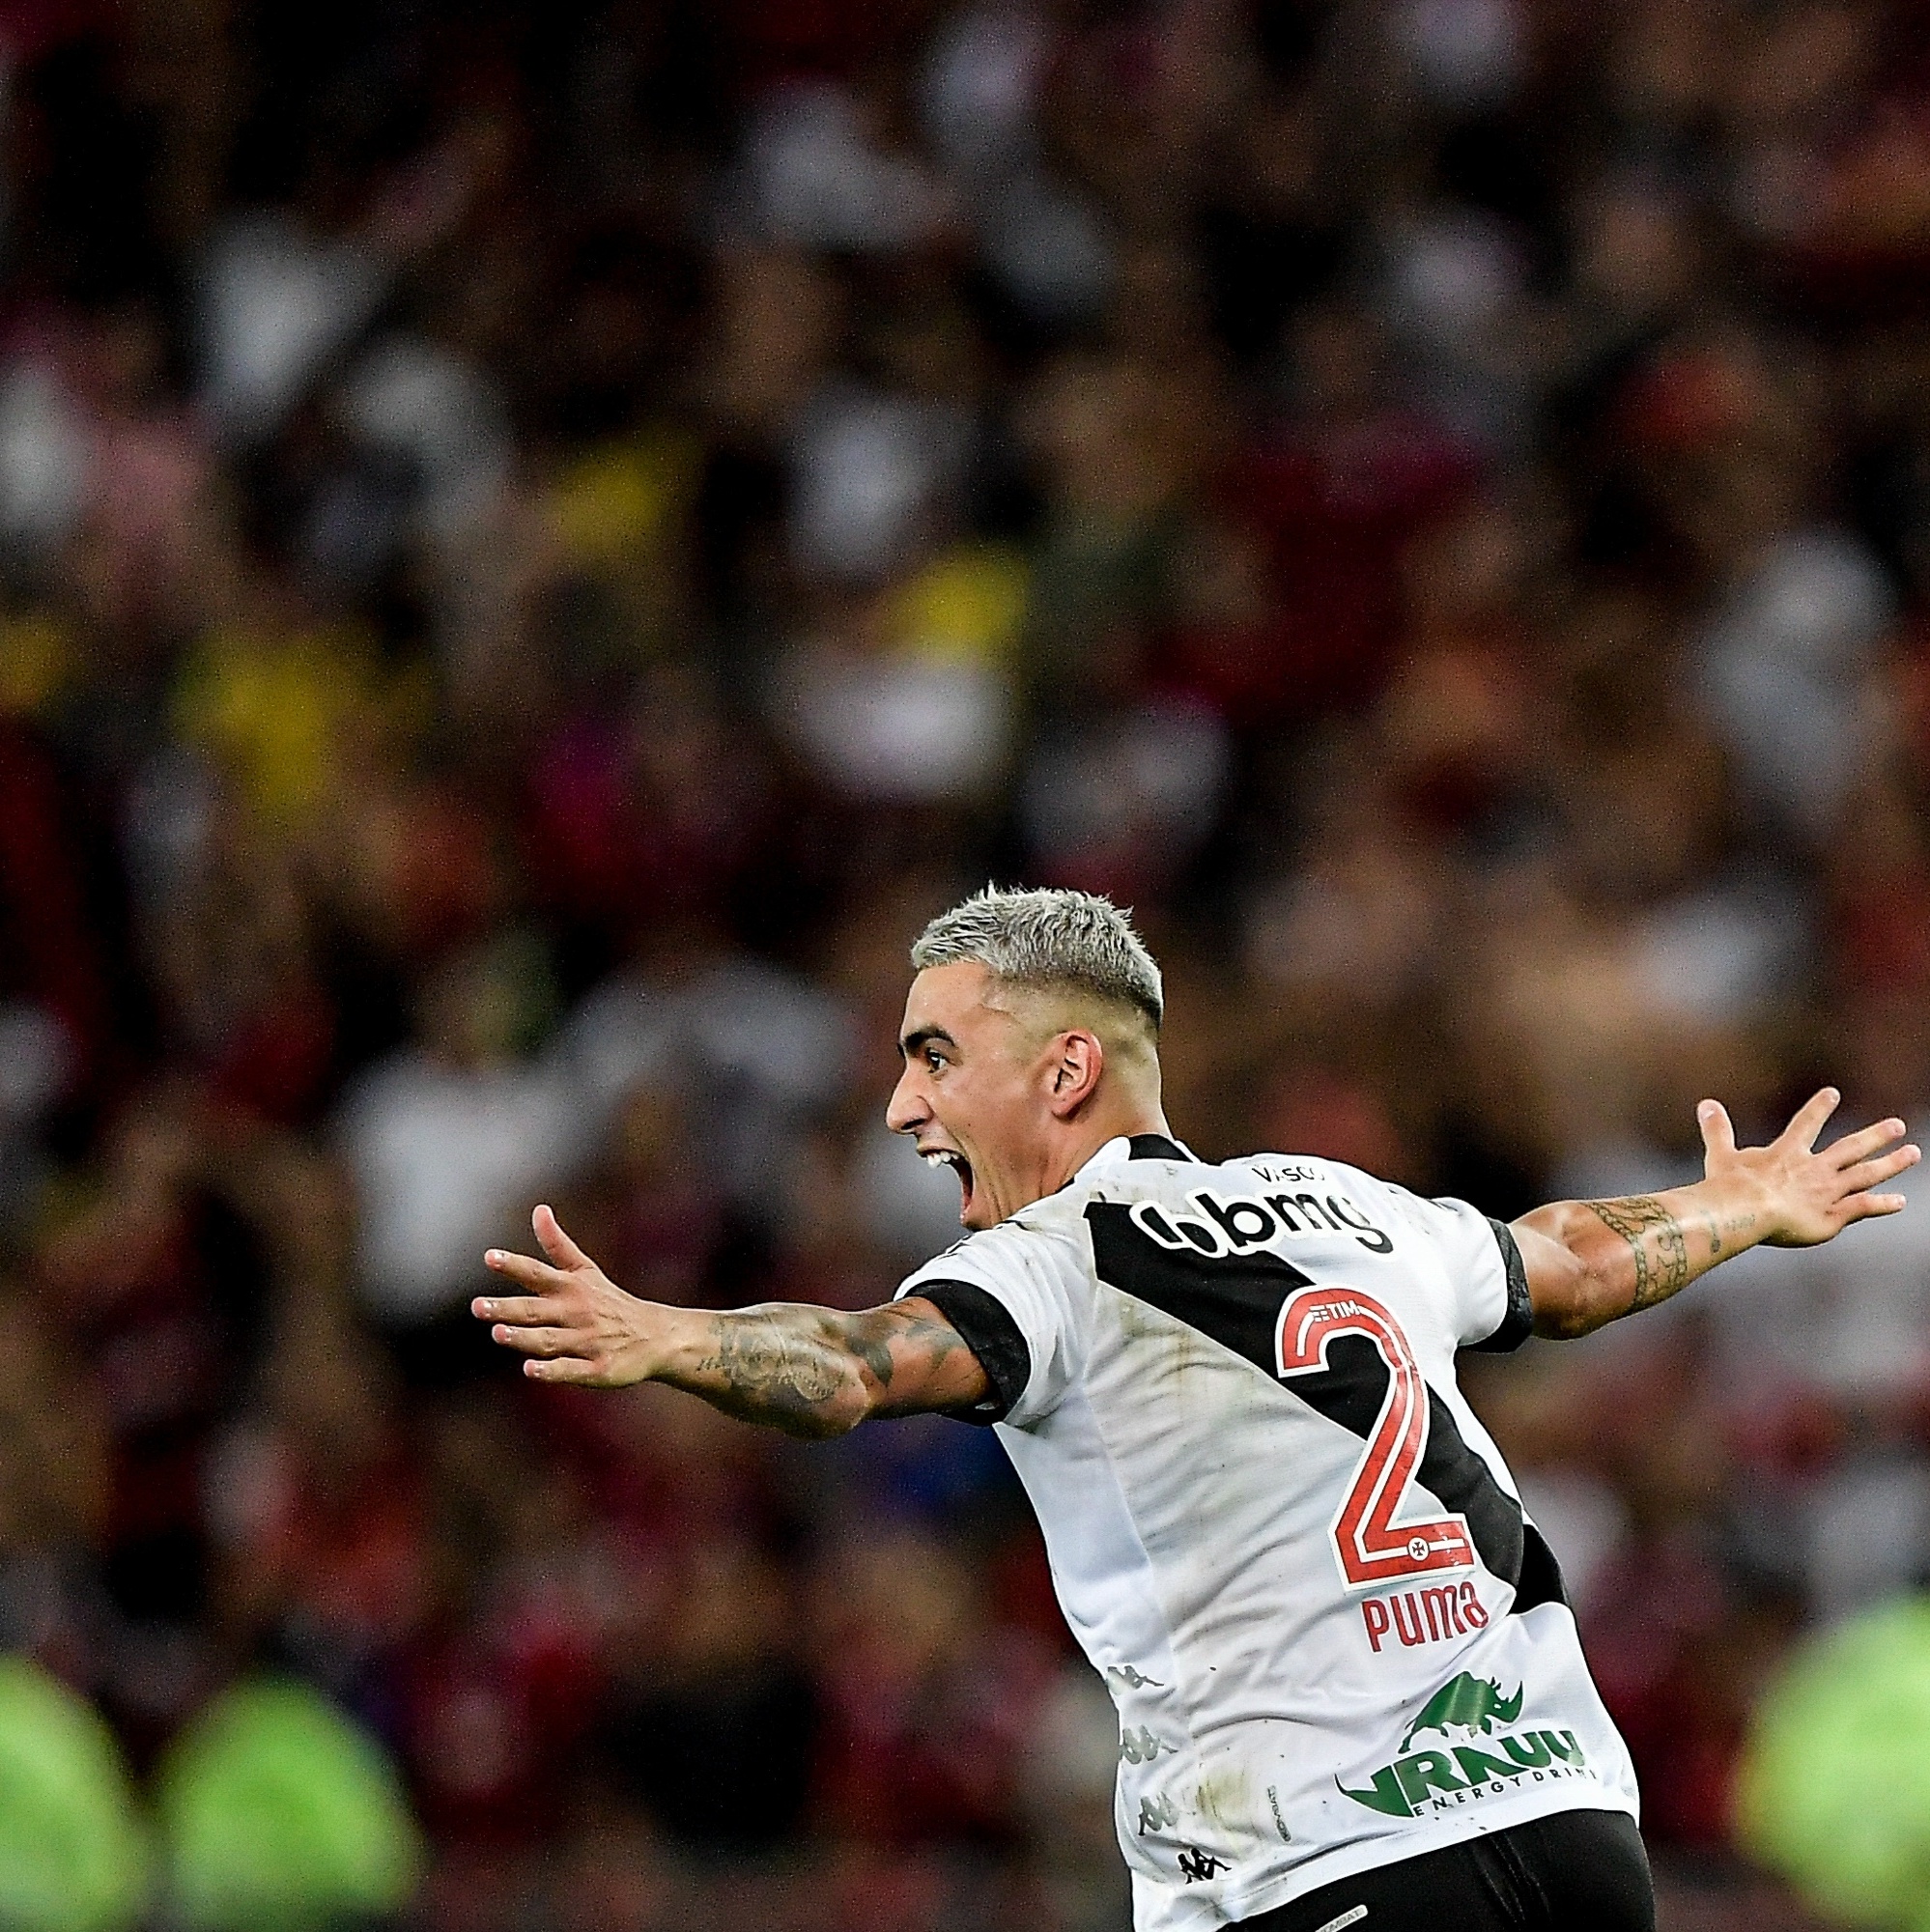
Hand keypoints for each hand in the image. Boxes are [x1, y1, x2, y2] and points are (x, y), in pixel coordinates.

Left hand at [473, 1205, 661, 1384]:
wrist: (656, 1336)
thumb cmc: (609, 1301)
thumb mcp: (585, 1270)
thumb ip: (557, 1244)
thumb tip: (538, 1209)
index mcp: (571, 1288)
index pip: (538, 1273)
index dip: (514, 1265)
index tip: (489, 1257)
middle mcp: (577, 1313)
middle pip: (536, 1311)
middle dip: (507, 1308)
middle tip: (477, 1306)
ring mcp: (588, 1342)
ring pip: (550, 1340)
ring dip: (525, 1338)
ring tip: (497, 1333)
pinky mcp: (598, 1369)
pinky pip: (572, 1370)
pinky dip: (552, 1370)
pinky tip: (530, 1369)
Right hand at [1700, 1089, 1918, 1247]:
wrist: (1746, 1209)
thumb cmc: (1729, 1185)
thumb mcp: (1720, 1153)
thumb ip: (1717, 1129)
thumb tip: (1706, 1103)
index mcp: (1787, 1153)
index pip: (1806, 1125)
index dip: (1819, 1108)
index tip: (1832, 1094)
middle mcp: (1814, 1169)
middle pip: (1850, 1148)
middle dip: (1875, 1136)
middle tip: (1898, 1125)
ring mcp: (1827, 1191)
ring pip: (1865, 1174)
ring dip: (1890, 1164)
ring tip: (1912, 1154)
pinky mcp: (1833, 1215)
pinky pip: (1863, 1207)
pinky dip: (1882, 1204)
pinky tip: (1900, 1202)